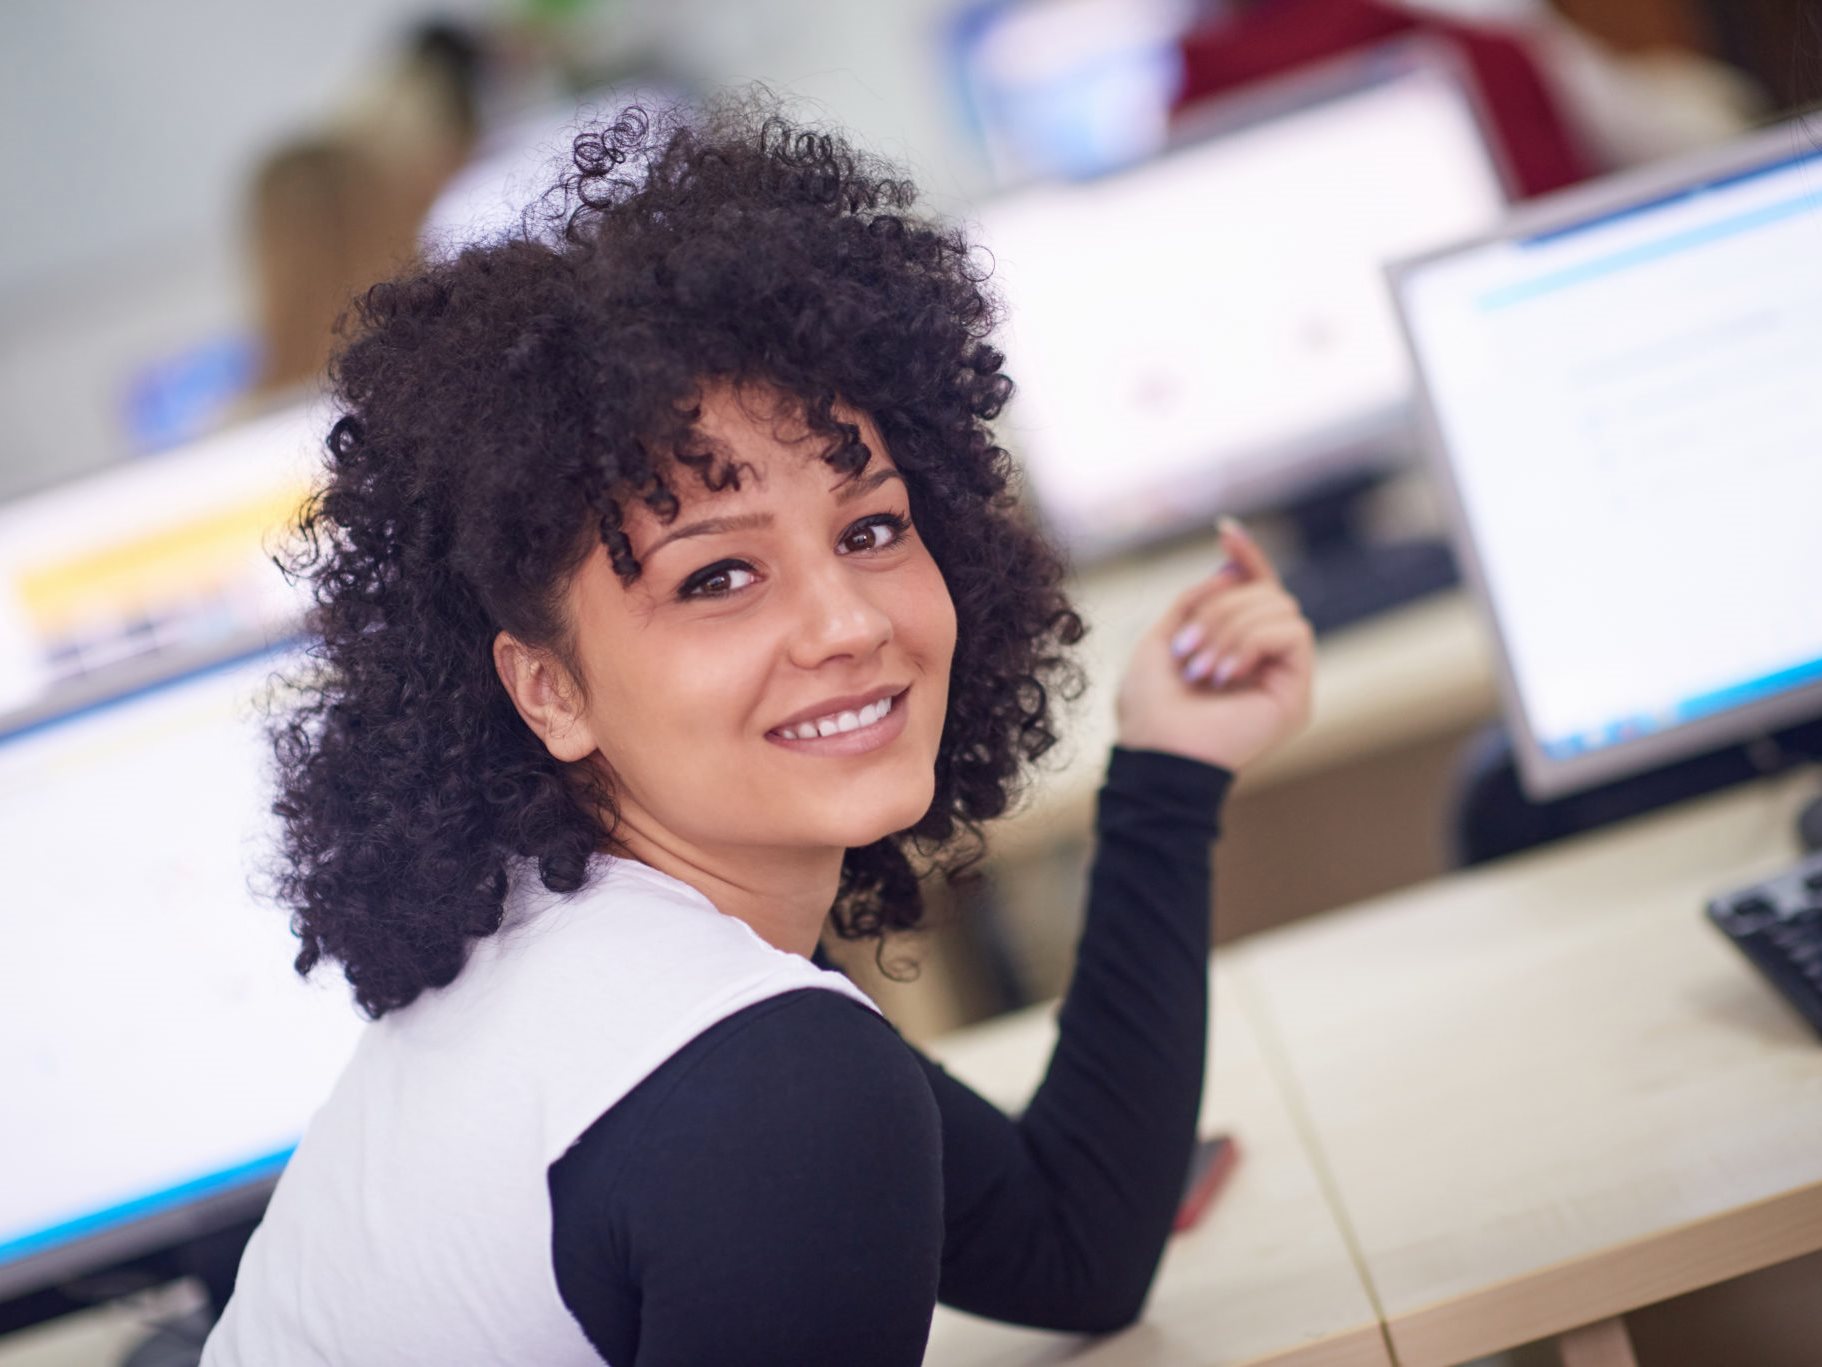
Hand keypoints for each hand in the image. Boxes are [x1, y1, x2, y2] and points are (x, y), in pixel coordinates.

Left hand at [1114, 519, 1314, 772]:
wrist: (1156, 756)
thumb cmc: (1150, 708)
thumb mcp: (1162, 638)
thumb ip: (1196, 602)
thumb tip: (1233, 569)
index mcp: (1235, 646)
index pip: (1255, 590)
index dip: (1246, 558)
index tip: (1225, 532)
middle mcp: (1266, 659)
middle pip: (1266, 591)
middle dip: (1220, 607)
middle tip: (1184, 650)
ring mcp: (1284, 675)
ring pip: (1279, 606)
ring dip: (1229, 628)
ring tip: (1199, 669)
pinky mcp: (1298, 692)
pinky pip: (1292, 632)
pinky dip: (1250, 643)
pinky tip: (1224, 675)